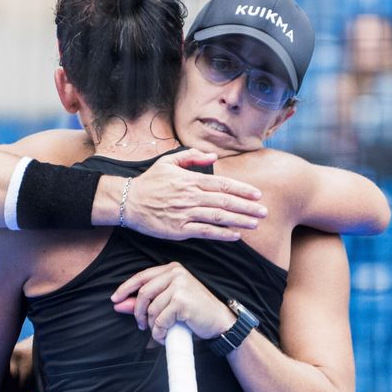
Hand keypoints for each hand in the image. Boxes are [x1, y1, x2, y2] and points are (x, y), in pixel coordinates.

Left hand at [111, 263, 237, 343]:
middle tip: (141, 326)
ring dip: (152, 326)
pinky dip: (159, 332)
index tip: (115, 300)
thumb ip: (146, 301)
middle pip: (144, 293)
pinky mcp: (182, 301)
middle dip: (138, 312)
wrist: (219, 322)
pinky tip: (165, 336)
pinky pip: (160, 320)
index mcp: (172, 269)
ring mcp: (180, 286)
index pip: (142, 276)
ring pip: (152, 309)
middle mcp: (176, 273)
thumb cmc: (194, 312)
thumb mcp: (169, 303)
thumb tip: (119, 305)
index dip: (126, 288)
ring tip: (159, 333)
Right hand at [119, 148, 266, 240]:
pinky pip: (205, 232)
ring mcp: (185, 214)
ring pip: (218, 217)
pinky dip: (222, 234)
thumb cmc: (149, 182)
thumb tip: (213, 156)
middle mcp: (191, 196)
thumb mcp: (168, 162)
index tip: (258, 195)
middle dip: (247, 207)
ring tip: (255, 224)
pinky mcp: (179, 230)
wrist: (127, 202)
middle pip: (225, 202)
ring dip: (239, 221)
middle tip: (264, 212)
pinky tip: (235, 235)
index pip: (223, 185)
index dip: (242, 190)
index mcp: (191, 180)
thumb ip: (191, 157)